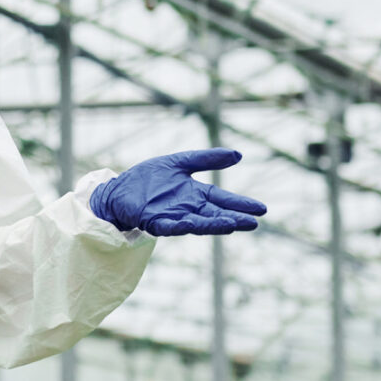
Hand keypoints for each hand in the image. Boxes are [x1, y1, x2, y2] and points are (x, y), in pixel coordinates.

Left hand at [89, 148, 266, 235]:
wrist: (119, 189)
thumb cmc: (149, 179)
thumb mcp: (180, 163)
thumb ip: (206, 159)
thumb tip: (238, 155)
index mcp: (195, 195)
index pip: (222, 200)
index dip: (241, 204)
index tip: (261, 209)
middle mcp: (188, 208)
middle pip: (215, 215)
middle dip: (234, 218)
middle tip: (254, 222)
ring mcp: (172, 217)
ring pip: (197, 223)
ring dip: (214, 224)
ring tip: (233, 225)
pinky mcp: (154, 222)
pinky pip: (170, 225)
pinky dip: (181, 224)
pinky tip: (191, 222)